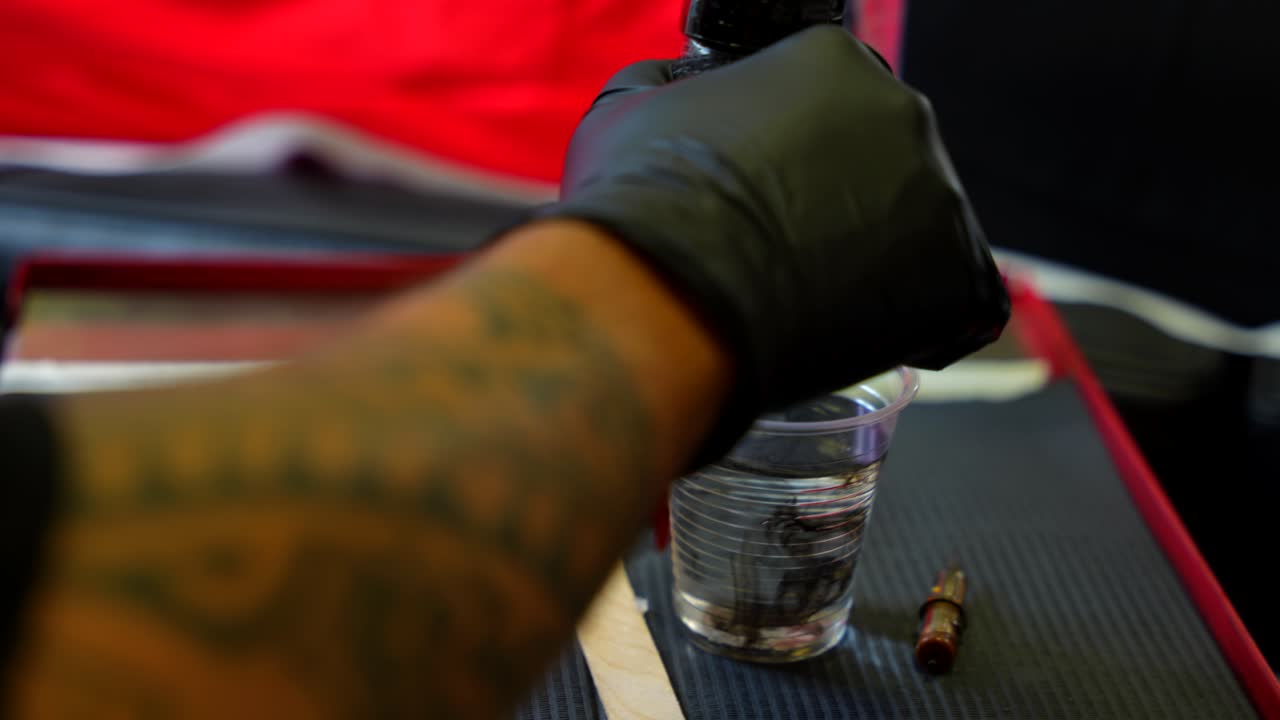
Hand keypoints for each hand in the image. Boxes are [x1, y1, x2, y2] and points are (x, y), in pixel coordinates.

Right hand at [541, 26, 1008, 451]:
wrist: (664, 301)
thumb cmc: (640, 207)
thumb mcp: (628, 110)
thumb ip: (673, 86)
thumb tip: (681, 89)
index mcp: (830, 59)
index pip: (835, 102)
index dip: (799, 155)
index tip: (773, 195)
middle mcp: (902, 110)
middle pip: (886, 162)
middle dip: (844, 206)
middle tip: (788, 253)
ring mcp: (939, 194)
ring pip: (921, 231)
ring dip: (877, 262)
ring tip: (811, 301)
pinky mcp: (958, 276)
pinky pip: (956, 302)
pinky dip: (916, 321)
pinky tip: (857, 331)